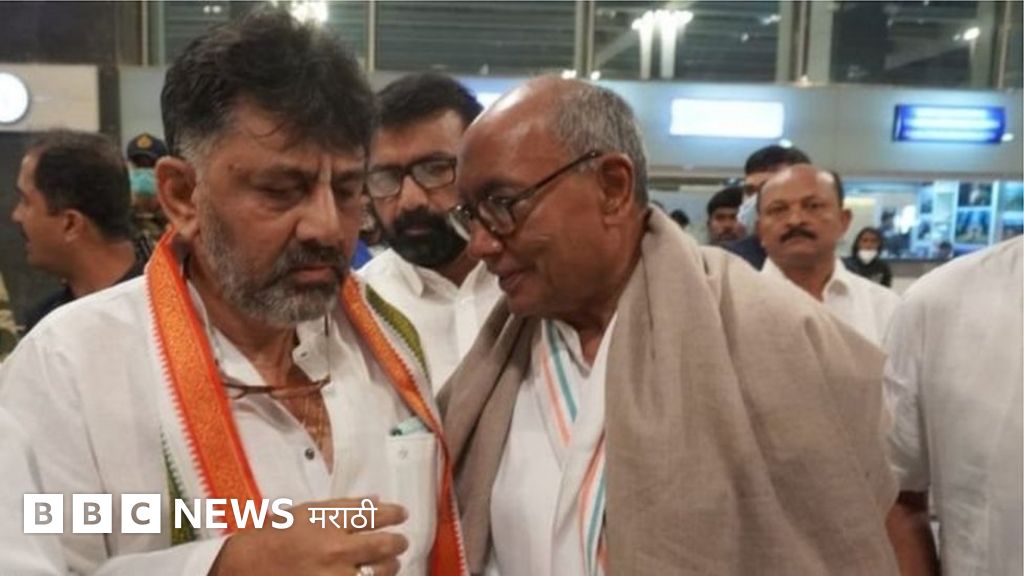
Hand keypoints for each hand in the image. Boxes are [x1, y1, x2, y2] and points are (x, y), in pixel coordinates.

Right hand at [209, 497, 407, 575]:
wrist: (246, 567)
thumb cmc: (275, 535)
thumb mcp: (306, 511)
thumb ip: (344, 507)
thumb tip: (377, 498)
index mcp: (328, 522)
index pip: (374, 514)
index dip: (394, 514)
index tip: (401, 514)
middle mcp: (335, 550)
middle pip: (384, 545)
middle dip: (398, 543)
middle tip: (401, 542)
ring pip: (380, 572)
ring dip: (390, 567)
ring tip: (390, 563)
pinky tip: (370, 575)